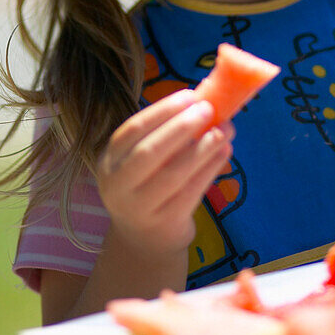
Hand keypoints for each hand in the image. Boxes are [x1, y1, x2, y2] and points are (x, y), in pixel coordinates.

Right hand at [97, 88, 233, 258]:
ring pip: (174, 174)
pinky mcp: (165, 222)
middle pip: (149, 153)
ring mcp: (140, 207)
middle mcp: (118, 184)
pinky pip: (191, 192)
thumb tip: (206, 98)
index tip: (190, 96)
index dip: (162, 111)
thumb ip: (166, 132)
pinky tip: (225, 151)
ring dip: (203, 147)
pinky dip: (210, 168)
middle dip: (181, 128)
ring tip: (225, 129)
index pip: (132, 130)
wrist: (145, 238)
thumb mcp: (144, 159)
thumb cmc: (149, 183)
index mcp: (109, 160)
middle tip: (209, 109)